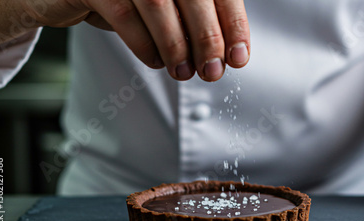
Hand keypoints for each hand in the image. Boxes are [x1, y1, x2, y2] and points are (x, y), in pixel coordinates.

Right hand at [24, 0, 249, 80]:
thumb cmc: (127, 0)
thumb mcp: (168, 5)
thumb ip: (196, 19)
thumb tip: (226, 52)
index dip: (232, 23)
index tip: (239, 56)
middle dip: (208, 38)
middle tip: (212, 71)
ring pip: (158, 5)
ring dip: (176, 46)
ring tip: (183, 72)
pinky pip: (124, 15)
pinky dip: (144, 45)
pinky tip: (155, 60)